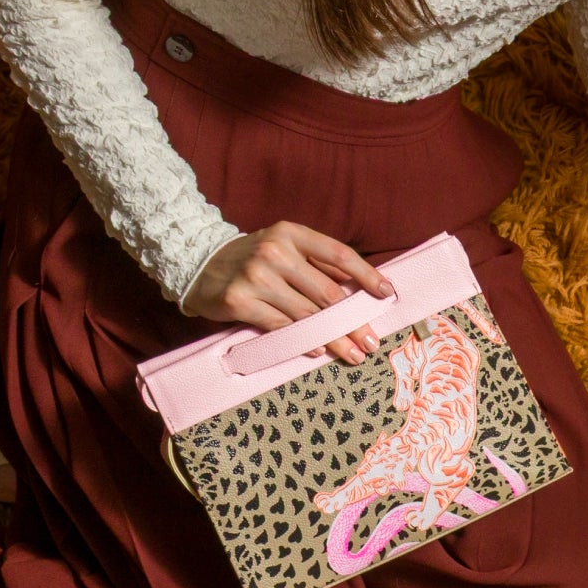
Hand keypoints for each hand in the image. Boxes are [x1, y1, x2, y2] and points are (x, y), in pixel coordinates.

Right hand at [178, 221, 394, 362]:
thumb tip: (361, 287)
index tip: (387, 294)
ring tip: (353, 354)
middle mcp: (274, 252)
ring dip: (333, 338)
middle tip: (371, 341)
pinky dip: (302, 341)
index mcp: (291, 233)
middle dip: (353, 321)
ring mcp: (255, 276)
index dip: (366, 275)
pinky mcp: (240, 301)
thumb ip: (318, 262)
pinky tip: (318, 350)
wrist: (200, 264)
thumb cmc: (254, 258)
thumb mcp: (285, 247)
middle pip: (326, 292)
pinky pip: (280, 326)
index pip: (338, 254)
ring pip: (306, 315)